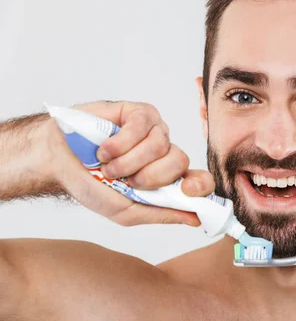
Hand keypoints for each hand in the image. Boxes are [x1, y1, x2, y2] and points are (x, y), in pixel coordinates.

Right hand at [48, 101, 214, 226]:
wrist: (59, 159)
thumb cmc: (92, 183)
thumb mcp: (125, 210)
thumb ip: (160, 213)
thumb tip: (196, 219)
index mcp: (167, 178)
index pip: (199, 180)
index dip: (199, 185)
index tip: (186, 191)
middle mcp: (165, 153)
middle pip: (179, 161)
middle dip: (149, 177)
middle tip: (124, 181)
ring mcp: (154, 131)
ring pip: (161, 145)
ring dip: (128, 161)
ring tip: (108, 165)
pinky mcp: (140, 113)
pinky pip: (142, 126)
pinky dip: (119, 143)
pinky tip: (104, 149)